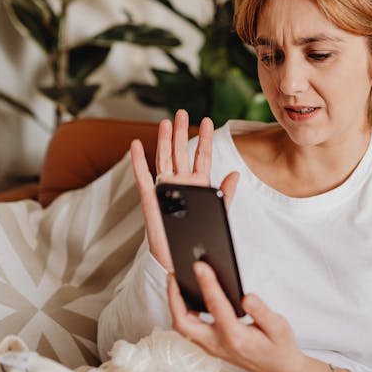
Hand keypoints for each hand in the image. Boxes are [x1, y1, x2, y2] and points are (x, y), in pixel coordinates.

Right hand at [130, 109, 238, 270]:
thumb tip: (235, 174)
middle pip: (180, 152)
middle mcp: (180, 183)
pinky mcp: (151, 198)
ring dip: (164, 140)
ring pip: (163, 158)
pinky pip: (143, 176)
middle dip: (181, 132)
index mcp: (197, 185)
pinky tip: (136, 145)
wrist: (181, 258)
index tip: (207, 121)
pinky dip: (138, 160)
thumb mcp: (217, 213)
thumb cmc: (198, 237)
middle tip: (182, 112)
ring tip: (165, 122)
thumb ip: (225, 193)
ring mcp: (165, 189)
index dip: (204, 139)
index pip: (201, 157)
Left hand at [168, 259, 307, 371]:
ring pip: (183, 327)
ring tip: (177, 281)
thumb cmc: (279, 347)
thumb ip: (261, 311)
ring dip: (176, 305)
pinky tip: (188, 296)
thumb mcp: (279, 327)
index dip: (206, 283)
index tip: (199, 266)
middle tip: (174, 274)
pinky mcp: (211, 346)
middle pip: (183, 322)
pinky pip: (189, 329)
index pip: (215, 306)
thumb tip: (245, 296)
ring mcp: (212, 347)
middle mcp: (218, 344)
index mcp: (235, 337)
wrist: (279, 370)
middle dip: (174, 297)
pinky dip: (183, 311)